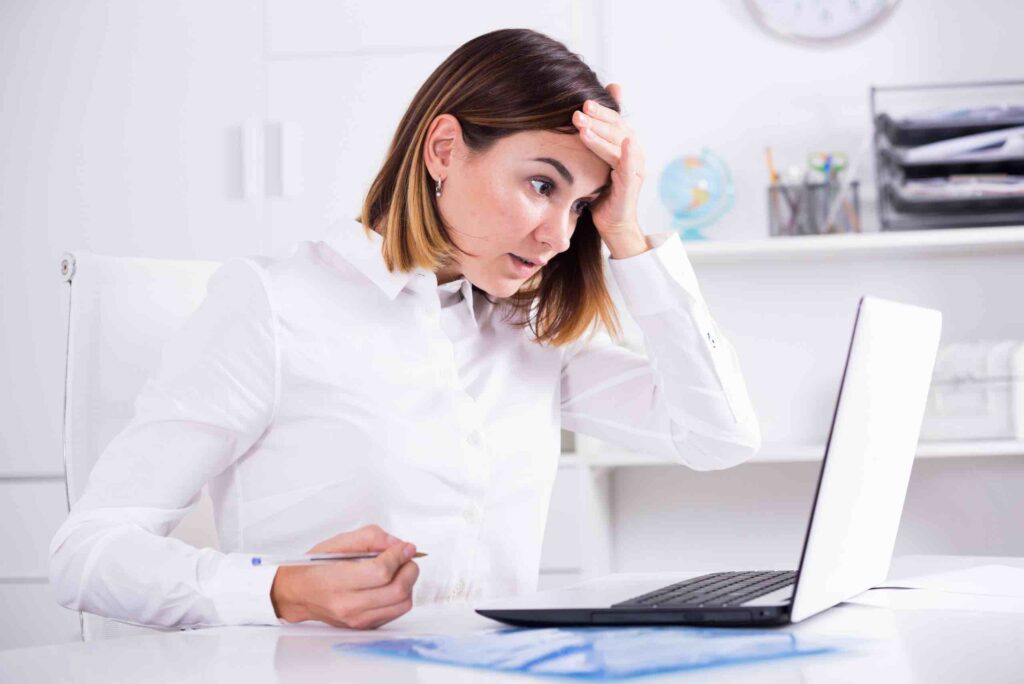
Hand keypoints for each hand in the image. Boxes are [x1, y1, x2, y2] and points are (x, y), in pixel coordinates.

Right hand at [270, 524, 419, 629]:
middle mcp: (348, 605)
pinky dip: (400, 596)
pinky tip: (389, 584)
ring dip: (408, 583)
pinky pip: (396, 612)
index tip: (405, 547)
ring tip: (398, 571)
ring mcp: (358, 620)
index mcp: (337, 582)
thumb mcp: (338, 542)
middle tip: (406, 557)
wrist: (298, 594)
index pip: (381, 572)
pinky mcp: (365, 626)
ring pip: (402, 604)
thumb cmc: (315, 567)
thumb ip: (371, 538)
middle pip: (397, 590)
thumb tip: (398, 545)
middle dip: (409, 568)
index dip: (399, 556)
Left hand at [571, 82, 646, 242]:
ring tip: (582, 128)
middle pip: (616, 128)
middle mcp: (634, 152)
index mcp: (625, 144)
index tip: (582, 102)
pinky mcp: (632, 184)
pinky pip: (631, 166)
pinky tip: (627, 143)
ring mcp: (635, 167)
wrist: (611, 222)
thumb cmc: (601, 191)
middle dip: (597, 119)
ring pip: (619, 144)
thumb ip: (592, 139)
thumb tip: (579, 116)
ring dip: (601, 135)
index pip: (613, 120)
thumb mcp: (594, 161)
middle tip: (578, 111)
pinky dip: (629, 154)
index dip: (600, 111)